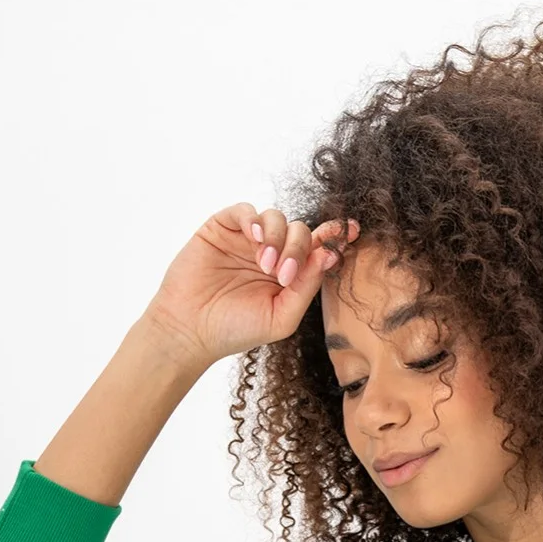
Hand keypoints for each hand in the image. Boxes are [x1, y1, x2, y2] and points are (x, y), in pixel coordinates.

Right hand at [142, 201, 359, 370]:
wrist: (190, 330)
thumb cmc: (235, 329)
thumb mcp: (281, 317)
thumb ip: (306, 288)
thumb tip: (327, 256)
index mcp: (289, 273)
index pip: (316, 247)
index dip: (334, 236)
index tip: (352, 231)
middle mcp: (271, 252)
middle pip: (300, 230)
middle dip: (299, 248)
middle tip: (285, 275)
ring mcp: (247, 239)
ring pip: (277, 217)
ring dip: (279, 238)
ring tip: (266, 266)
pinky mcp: (222, 228)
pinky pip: (246, 210)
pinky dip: (255, 220)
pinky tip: (256, 239)